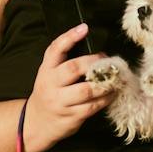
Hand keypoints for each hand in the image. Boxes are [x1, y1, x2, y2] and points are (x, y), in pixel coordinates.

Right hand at [19, 25, 116, 151]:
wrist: (36, 123)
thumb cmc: (49, 93)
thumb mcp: (48, 75)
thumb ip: (63, 62)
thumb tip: (94, 51)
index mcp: (46, 70)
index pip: (55, 50)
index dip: (69, 37)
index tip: (84, 28)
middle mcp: (50, 85)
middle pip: (73, 68)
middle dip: (94, 62)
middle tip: (108, 61)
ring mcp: (60, 102)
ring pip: (86, 90)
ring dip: (105, 83)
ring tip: (115, 78)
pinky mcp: (71, 117)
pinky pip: (92, 106)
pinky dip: (106, 98)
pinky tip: (112, 93)